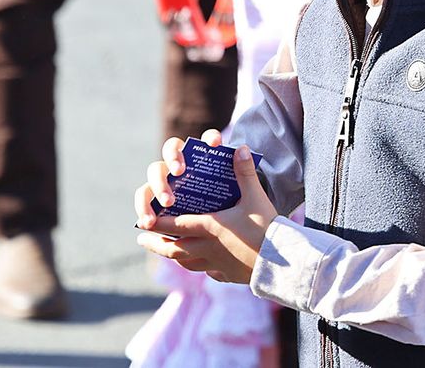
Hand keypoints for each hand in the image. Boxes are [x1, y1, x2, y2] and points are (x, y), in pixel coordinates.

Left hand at [135, 132, 275, 284]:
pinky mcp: (227, 274)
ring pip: (186, 262)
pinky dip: (198, 266)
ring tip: (165, 252)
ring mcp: (216, 264)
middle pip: (174, 249)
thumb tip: (240, 148)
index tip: (142, 222)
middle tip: (142, 239)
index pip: (175, 226)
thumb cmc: (266, 227)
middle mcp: (207, 248)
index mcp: (210, 228)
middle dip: (156, 244)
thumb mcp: (255, 197)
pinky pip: (207, 271)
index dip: (157, 224)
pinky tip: (201, 265)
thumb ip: (245, 173)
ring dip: (173, 256)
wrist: (282, 262)